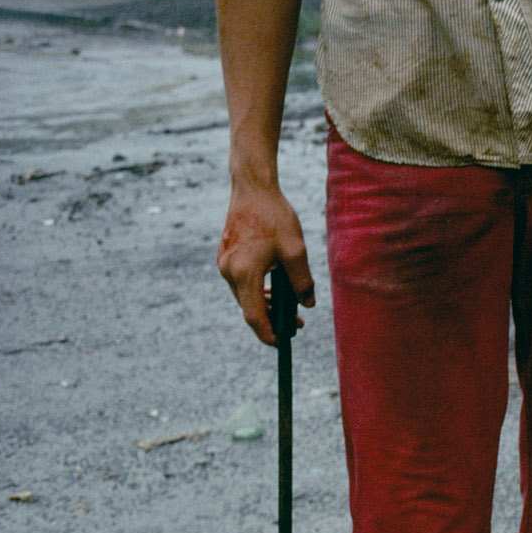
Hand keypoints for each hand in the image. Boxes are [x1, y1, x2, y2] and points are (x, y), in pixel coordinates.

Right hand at [218, 181, 313, 345]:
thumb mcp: (296, 250)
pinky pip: (241, 282)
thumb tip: (307, 304)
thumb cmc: (275, 217)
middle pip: (248, 307)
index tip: (282, 343)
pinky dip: (257, 290)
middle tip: (297, 325)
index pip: (254, 315)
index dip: (268, 333)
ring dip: (265, 305)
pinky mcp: (226, 257)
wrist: (252, 189)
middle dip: (272, 319)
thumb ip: (302, 281)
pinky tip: (274, 291)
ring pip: (244, 295)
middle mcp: (228, 271)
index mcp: (244, 272)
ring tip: (290, 310)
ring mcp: (224, 263)